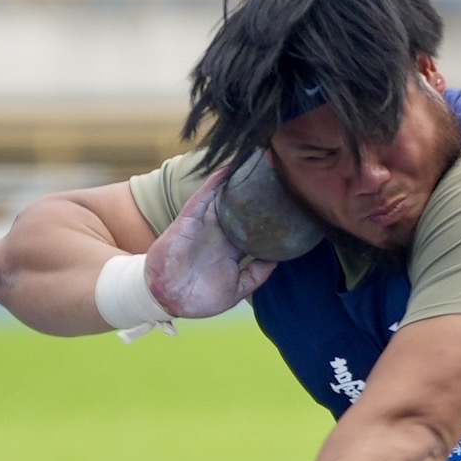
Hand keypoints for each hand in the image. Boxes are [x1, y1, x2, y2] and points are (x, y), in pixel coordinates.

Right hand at [144, 169, 276, 317]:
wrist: (170, 299)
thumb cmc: (200, 298)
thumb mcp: (238, 288)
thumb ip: (257, 273)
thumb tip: (279, 259)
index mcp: (233, 248)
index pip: (256, 227)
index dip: (271, 215)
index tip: (291, 203)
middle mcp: (221, 233)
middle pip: (244, 207)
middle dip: (259, 191)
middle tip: (280, 174)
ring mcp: (206, 225)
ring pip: (225, 196)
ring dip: (239, 179)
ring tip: (259, 160)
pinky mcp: (190, 220)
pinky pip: (203, 197)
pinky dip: (215, 182)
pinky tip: (230, 168)